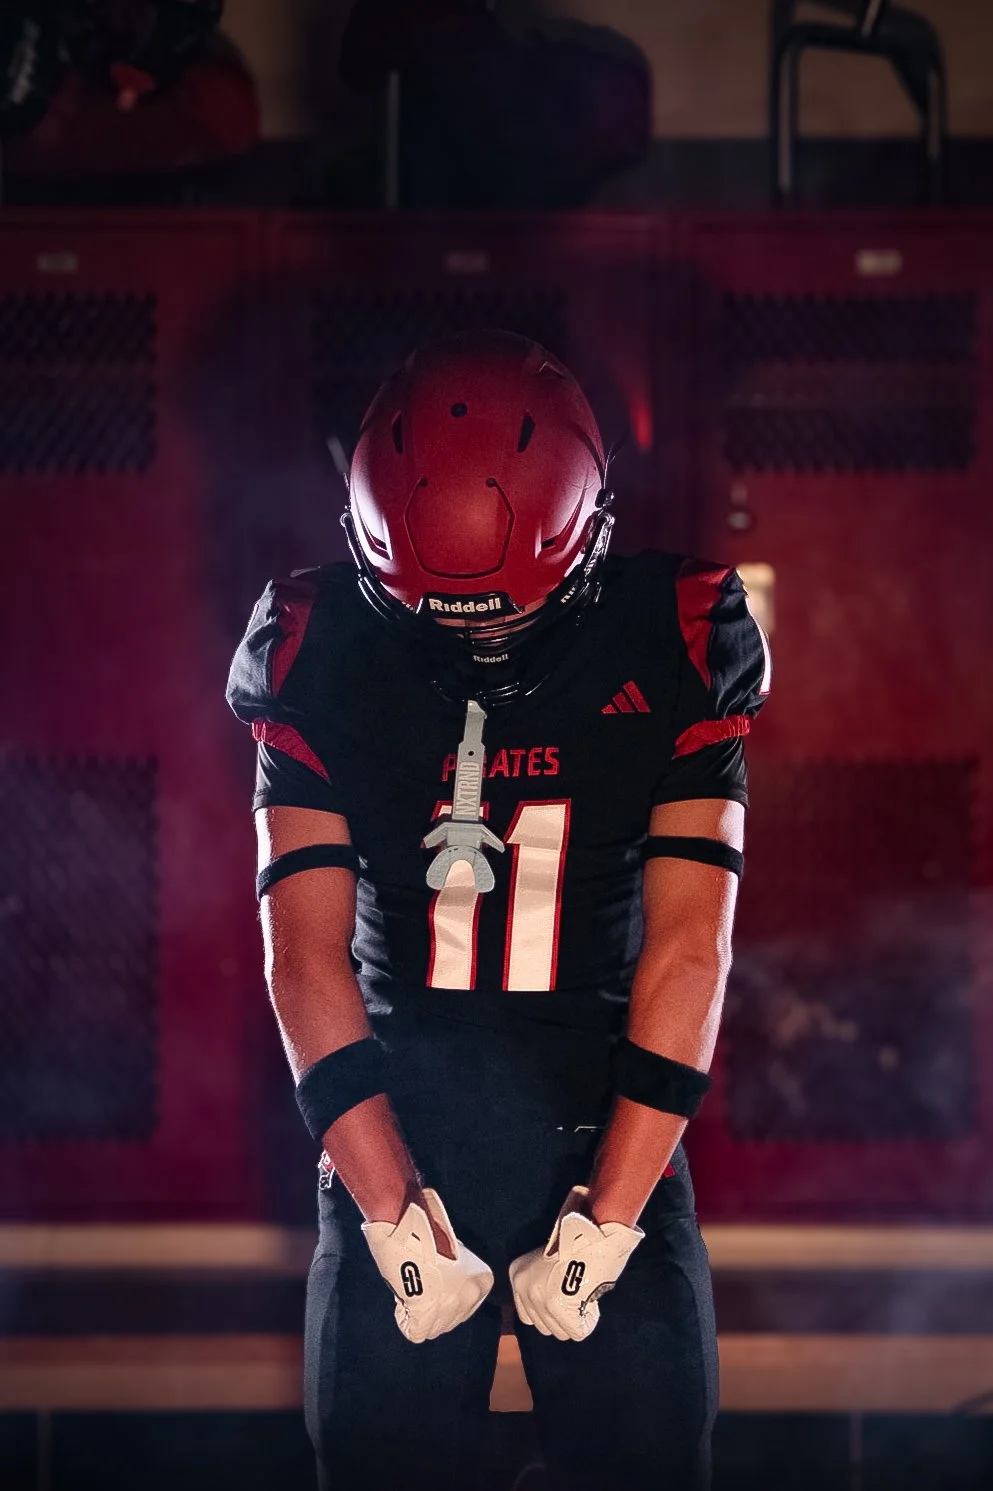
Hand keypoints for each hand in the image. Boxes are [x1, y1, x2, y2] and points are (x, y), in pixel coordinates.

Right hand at [361, 1188, 493, 1342]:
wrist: (406, 1226)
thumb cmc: (427, 1232)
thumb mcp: (454, 1253)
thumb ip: (458, 1275)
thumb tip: (446, 1290)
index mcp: (483, 1281)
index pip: (466, 1306)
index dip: (445, 1296)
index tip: (434, 1281)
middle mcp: (471, 1297)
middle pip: (450, 1320)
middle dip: (433, 1308)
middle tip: (419, 1284)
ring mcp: (450, 1310)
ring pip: (433, 1329)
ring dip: (419, 1312)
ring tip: (410, 1286)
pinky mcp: (426, 1318)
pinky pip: (415, 1332)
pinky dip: (405, 1317)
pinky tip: (403, 1295)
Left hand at [509, 1185, 643, 1341]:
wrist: (596, 1230)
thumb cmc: (581, 1245)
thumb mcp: (548, 1265)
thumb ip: (542, 1286)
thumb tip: (550, 1317)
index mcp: (518, 1274)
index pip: (528, 1317)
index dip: (550, 1311)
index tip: (564, 1296)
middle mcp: (522, 1286)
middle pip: (544, 1328)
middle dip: (564, 1317)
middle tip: (578, 1293)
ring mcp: (537, 1296)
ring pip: (560, 1332)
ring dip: (576, 1318)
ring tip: (584, 1293)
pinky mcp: (555, 1304)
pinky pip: (577, 1331)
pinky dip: (589, 1320)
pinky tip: (590, 1297)